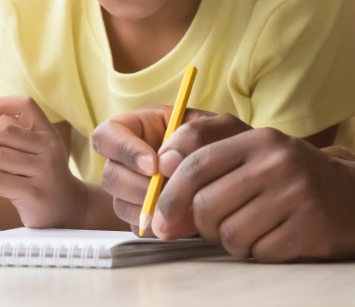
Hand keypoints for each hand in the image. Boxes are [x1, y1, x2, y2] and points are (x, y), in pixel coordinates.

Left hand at [0, 96, 85, 227]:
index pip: (27, 105)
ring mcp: (43, 170)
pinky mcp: (33, 192)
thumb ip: (3, 143)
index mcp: (47, 133)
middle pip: (5, 131)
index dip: (2, 103)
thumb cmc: (41, 178)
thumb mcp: (29, 155)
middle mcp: (48, 148)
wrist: (68, 208)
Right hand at [93, 106, 231, 230]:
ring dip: (150, 208)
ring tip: (185, 205)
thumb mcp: (220, 128)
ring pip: (120, 204)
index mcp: (143, 128)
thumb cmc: (231, 145)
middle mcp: (133, 159)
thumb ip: (194, 134)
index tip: (152, 165)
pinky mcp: (146, 216)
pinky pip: (139, 227)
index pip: (108, 134)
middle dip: (139, 187)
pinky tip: (185, 220)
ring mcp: (136, 189)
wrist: (246, 178)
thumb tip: (164, 161)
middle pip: (110, 174)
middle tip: (170, 191)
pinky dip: (160, 226)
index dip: (123, 150)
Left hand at [98, 110, 354, 261]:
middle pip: (206, 205)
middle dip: (200, 226)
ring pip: (229, 235)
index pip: (197, 163)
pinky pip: (259, 253)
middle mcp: (279, 162)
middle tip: (211, 230)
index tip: (162, 216)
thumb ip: (212, 162)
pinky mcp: (309, 229)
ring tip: (253, 230)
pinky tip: (277, 239)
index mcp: (262, 140)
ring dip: (233, 242)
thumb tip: (160, 184)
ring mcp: (296, 196)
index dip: (170, 193)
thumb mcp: (260, 156)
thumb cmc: (298, 180)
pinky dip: (260, 253)